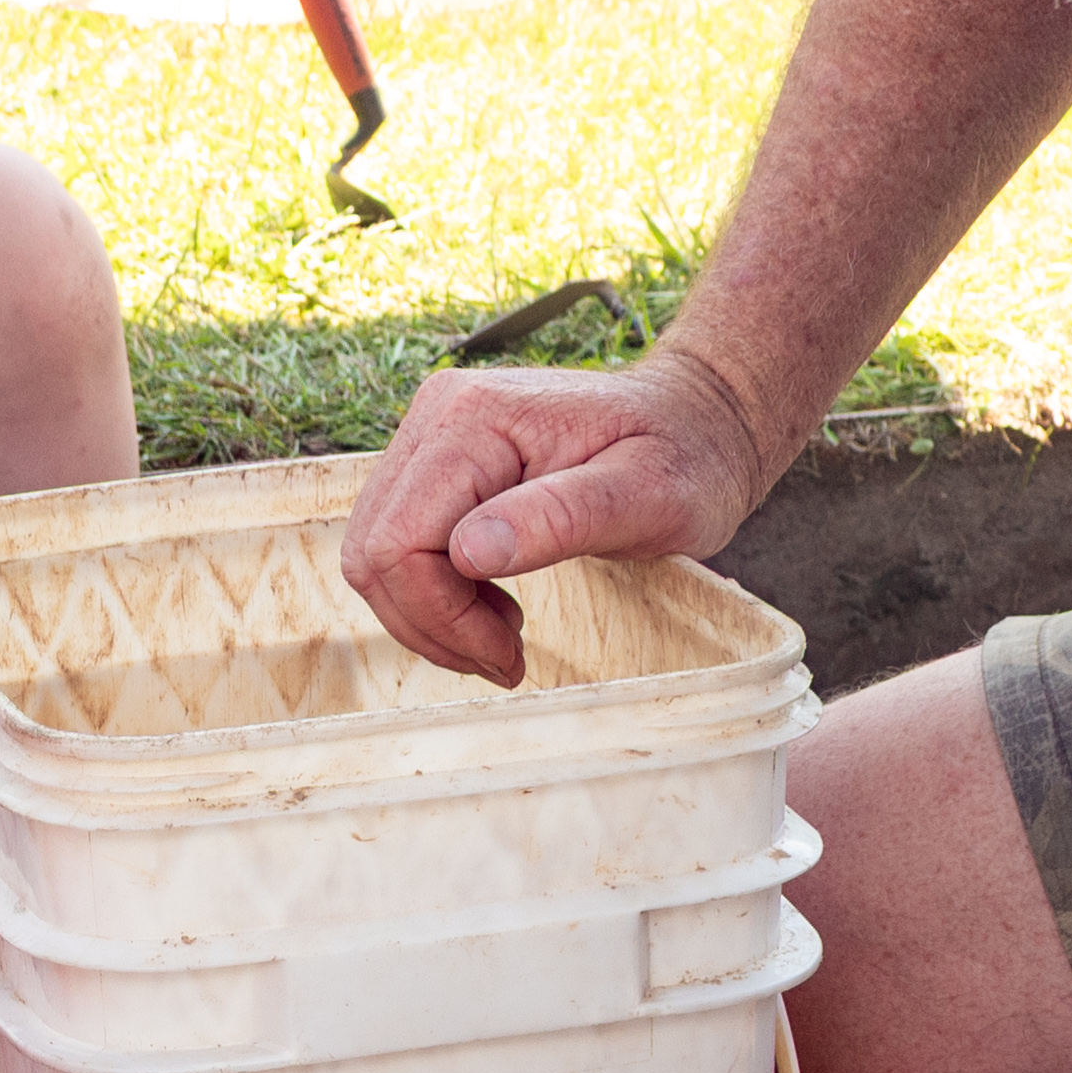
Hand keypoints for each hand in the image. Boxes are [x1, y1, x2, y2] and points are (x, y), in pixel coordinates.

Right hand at [339, 347, 781, 685]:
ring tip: (504, 635)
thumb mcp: (650, 496)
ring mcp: (430, 434)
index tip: (511, 652)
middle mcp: (438, 414)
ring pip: (375, 554)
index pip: (401, 543)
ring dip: (429, 615)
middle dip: (431, 624)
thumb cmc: (687, 458)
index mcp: (476, 419)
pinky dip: (432, 594)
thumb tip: (468, 552)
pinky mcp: (435, 461)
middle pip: (375, 551)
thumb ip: (561, 518)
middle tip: (506, 657)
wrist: (697, 419)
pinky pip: (396, 544)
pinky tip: (491, 604)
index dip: (442, 616)